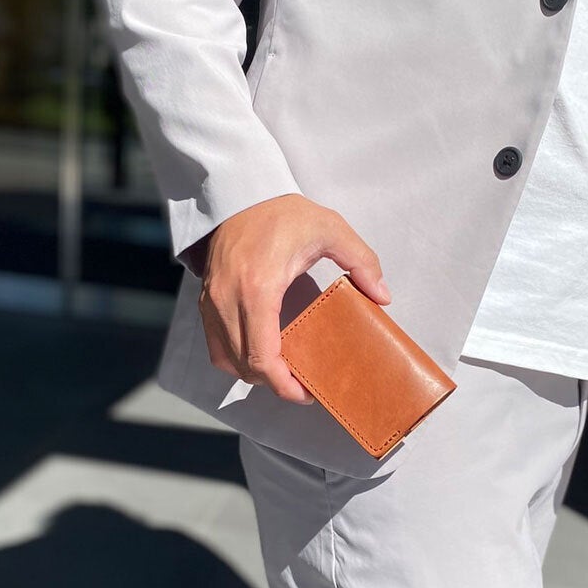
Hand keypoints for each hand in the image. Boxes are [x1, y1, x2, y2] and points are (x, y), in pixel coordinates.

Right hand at [198, 193, 389, 403]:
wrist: (238, 195)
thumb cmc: (281, 213)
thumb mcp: (330, 229)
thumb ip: (361, 261)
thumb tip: (382, 297)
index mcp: (258, 288)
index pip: (263, 357)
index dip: (283, 385)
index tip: (306, 392)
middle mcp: (228, 301)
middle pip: (245, 366)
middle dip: (274, 384)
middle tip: (303, 385)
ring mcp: (211, 303)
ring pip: (227, 361)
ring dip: (254, 373)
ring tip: (283, 372)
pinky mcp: (205, 301)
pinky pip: (215, 346)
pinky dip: (235, 359)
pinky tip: (259, 355)